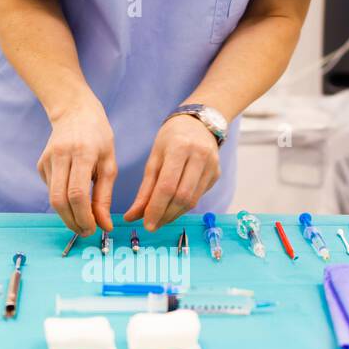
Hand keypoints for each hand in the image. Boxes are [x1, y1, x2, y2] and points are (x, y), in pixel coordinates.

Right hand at [37, 99, 116, 235]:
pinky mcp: (40, 164)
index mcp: (82, 153)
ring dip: (67, 215)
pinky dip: (63, 201)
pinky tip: (73, 195)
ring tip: (83, 221)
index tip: (94, 229)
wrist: (74, 111)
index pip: (77, 193)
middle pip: (60, 200)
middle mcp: (60, 156)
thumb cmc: (97, 137)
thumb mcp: (109, 163)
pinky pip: (51, 190)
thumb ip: (104, 196)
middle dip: (73, 222)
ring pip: (53, 198)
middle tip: (87, 231)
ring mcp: (47, 160)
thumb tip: (104, 226)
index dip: (84, 216)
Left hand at [123, 115, 221, 231]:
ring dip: (174, 214)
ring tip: (160, 219)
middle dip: (165, 215)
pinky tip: (173, 207)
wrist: (199, 123)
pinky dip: (184, 206)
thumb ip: (145, 190)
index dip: (156, 209)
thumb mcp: (154, 159)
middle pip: (182, 197)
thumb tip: (132, 216)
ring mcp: (212, 166)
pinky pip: (199, 196)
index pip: (167, 186)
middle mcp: (200, 156)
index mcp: (180, 148)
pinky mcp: (216, 174)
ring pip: (193, 201)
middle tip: (152, 225)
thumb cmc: (171, 139)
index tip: (146, 224)